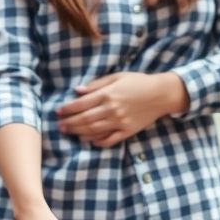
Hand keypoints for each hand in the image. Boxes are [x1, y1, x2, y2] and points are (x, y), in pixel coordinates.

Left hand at [56, 72, 187, 147]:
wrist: (161, 93)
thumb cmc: (138, 82)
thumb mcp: (117, 77)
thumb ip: (97, 84)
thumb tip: (77, 90)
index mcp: (107, 94)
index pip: (81, 104)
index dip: (67, 109)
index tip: (58, 112)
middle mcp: (111, 109)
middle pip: (84, 119)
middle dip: (69, 123)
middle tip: (59, 126)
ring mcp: (119, 122)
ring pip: (94, 131)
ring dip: (79, 133)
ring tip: (69, 133)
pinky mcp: (127, 131)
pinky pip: (110, 140)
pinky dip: (98, 142)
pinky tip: (90, 141)